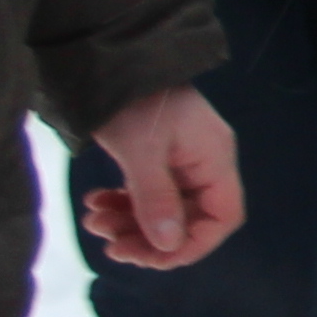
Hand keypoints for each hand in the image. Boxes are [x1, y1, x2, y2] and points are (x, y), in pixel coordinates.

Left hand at [80, 85, 246, 269]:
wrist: (111, 59)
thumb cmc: (133, 101)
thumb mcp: (141, 152)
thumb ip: (156, 200)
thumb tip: (169, 247)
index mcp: (213, 159)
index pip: (222, 217)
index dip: (193, 245)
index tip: (153, 258)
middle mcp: (204, 162)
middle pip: (190, 218)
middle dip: (150, 237)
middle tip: (112, 248)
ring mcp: (181, 158)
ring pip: (164, 208)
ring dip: (131, 222)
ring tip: (94, 221)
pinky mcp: (158, 154)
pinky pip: (148, 191)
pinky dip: (124, 203)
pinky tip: (96, 202)